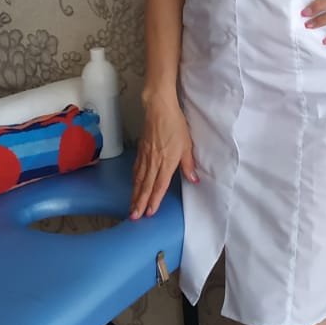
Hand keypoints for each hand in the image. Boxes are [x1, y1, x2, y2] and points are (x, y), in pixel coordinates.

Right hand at [131, 94, 198, 217]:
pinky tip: (134, 185)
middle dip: (140, 202)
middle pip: (146, 186)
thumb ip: (188, 164)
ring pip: (139, 179)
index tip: (150, 212)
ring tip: (132, 206)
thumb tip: (194, 180)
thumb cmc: (175, 125)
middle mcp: (154, 161)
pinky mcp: (141, 149)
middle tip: (135, 216)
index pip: (159, 185)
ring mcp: (145, 156)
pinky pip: (136, 168)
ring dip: (135, 194)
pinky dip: (134, 179)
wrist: (159, 108)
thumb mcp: (187, 145)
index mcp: (166, 162)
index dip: (154, 200)